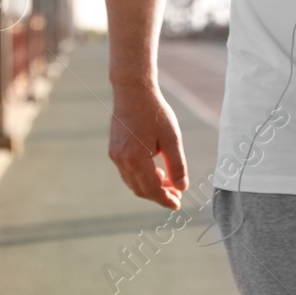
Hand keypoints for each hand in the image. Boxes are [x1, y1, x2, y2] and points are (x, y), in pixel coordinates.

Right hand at [108, 83, 189, 209]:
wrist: (133, 91)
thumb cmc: (154, 111)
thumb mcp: (171, 138)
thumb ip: (177, 165)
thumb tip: (182, 187)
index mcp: (136, 158)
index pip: (152, 189)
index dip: (166, 199)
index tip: (178, 204)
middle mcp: (122, 160)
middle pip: (141, 190)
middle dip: (159, 195)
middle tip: (176, 193)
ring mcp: (115, 155)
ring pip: (133, 183)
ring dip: (150, 187)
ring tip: (168, 181)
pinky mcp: (114, 150)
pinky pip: (127, 172)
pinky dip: (141, 177)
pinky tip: (155, 170)